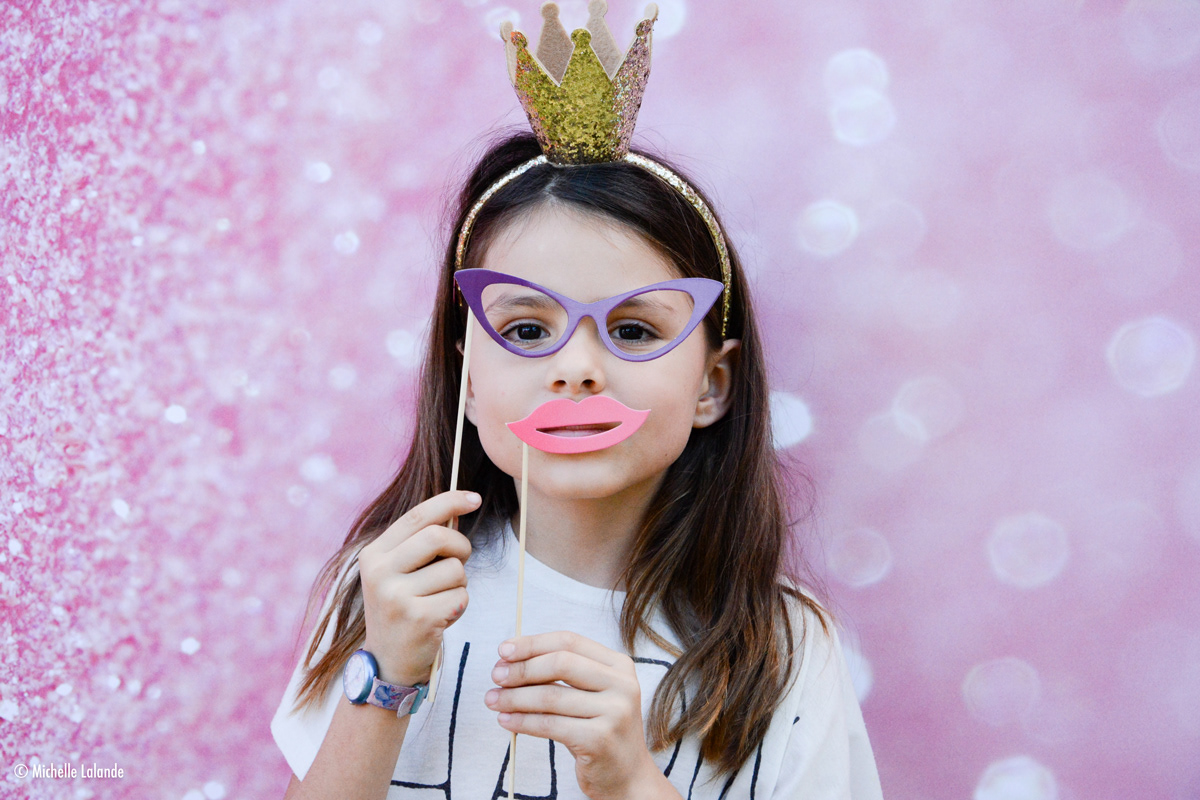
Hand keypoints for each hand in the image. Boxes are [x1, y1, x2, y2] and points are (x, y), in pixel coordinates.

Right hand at [356, 490, 478, 686]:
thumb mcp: (398, 572)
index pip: (417, 515)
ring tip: (440, 599)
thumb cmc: (402, 608)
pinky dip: (460, 605)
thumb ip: (420, 542)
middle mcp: (379, 573)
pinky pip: (461, 597)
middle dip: (461, 547)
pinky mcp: (418, 618)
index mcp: (373, 554)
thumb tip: (458, 507)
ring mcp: (396, 596)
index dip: (450, 501)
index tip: (474, 498)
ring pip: (455, 569)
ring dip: (459, 584)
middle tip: (459, 562)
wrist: (388, 661)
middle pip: (439, 537)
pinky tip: (442, 617)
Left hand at [484, 631, 680, 799]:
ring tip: (492, 700)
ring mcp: (614, 712)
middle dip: (522, 669)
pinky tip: (506, 720)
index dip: (533, 643)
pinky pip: (549, 725)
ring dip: (514, 697)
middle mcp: (621, 684)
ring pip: (551, 696)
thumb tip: (510, 661)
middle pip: (560, 663)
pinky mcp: (599, 739)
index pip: (569, 641)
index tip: (503, 651)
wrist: (627, 776)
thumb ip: (562, 674)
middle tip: (496, 676)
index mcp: (619, 665)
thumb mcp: (590, 694)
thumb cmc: (599, 730)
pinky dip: (522, 721)